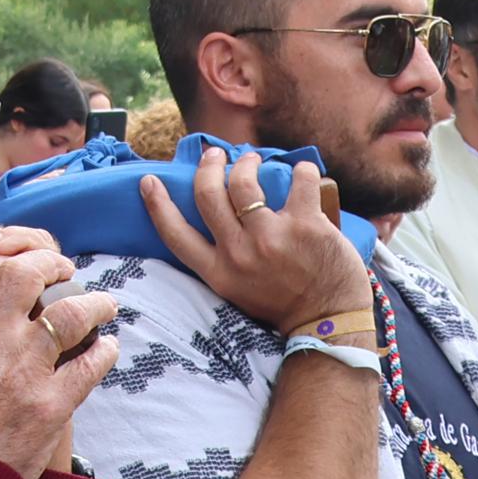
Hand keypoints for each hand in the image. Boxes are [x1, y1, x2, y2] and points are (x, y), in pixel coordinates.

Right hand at [0, 244, 116, 474]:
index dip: (10, 259)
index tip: (29, 266)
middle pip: (25, 276)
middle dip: (52, 265)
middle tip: (67, 271)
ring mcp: (23, 374)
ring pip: (69, 315)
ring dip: (94, 304)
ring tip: (105, 305)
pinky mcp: (51, 406)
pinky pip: (88, 365)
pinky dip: (104, 352)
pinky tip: (107, 348)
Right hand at [141, 150, 364, 333]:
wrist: (328, 322)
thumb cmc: (283, 305)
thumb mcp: (237, 290)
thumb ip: (223, 259)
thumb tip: (217, 217)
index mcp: (219, 272)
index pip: (175, 234)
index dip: (157, 204)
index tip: (149, 181)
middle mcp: (239, 253)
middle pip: (208, 194)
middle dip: (208, 167)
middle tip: (215, 155)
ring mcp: (271, 237)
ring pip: (244, 182)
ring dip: (247, 162)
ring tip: (252, 160)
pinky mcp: (305, 226)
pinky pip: (300, 182)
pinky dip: (302, 171)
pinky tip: (302, 171)